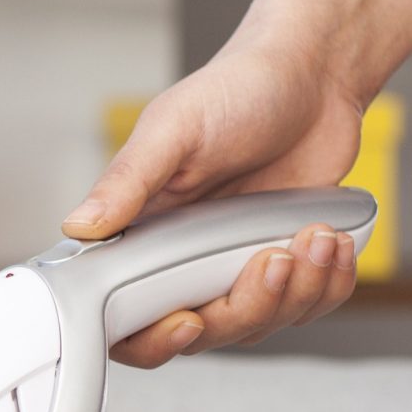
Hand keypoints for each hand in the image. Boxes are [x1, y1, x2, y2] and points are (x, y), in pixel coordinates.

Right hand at [63, 38, 368, 367]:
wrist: (315, 73)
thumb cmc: (238, 89)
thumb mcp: (173, 128)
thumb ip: (126, 181)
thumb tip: (78, 228)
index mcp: (142, 234)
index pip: (126, 318)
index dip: (151, 338)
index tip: (187, 320)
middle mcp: (185, 260)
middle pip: (202, 334)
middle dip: (245, 308)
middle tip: (271, 259)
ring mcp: (238, 266)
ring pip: (259, 324)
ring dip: (298, 291)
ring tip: (314, 235)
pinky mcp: (290, 265)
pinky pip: (307, 306)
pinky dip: (329, 283)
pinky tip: (332, 240)